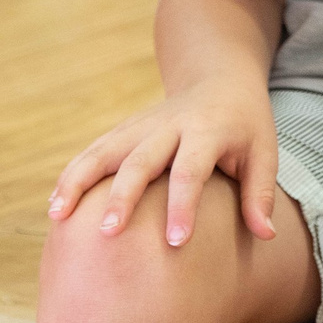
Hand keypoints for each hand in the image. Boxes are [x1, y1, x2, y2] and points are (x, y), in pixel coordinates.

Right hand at [47, 78, 280, 247]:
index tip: (176, 242)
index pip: (191, 170)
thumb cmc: (246, 125)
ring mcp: (142, 124)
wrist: (219, 80)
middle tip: (109, 233)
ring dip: (80, 182)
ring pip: (104, 151)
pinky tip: (56, 206)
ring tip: (58, 217)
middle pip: (141, 160)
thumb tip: (266, 236)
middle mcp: (170, 126)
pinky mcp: (124, 129)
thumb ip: (260, 193)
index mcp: (208, 131)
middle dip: (123, 196)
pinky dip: (72, 175)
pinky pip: (93, 151)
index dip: (183, 205)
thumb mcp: (264, 151)